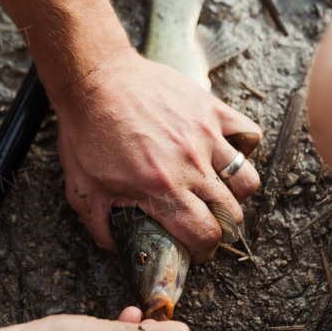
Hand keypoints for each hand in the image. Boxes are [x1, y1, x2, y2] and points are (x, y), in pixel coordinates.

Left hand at [53, 47, 261, 262]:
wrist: (95, 81)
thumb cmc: (87, 132)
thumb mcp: (82, 189)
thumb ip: (99, 225)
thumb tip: (115, 248)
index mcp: (162, 189)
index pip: (205, 234)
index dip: (205, 249)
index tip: (198, 248)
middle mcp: (191, 164)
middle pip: (231, 213)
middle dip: (221, 226)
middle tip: (207, 221)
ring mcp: (205, 135)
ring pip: (247, 179)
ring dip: (236, 193)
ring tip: (219, 190)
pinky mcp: (211, 109)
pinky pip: (249, 133)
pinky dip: (245, 147)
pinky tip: (225, 151)